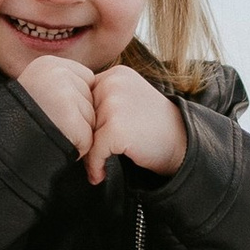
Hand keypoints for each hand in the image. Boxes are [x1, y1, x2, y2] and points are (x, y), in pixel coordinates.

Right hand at [14, 53, 96, 152]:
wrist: (2, 145)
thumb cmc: (21, 121)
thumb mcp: (38, 87)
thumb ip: (63, 83)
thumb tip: (96, 87)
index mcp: (50, 64)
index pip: (87, 79)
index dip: (76, 99)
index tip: (55, 108)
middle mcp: (59, 75)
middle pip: (91, 99)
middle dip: (79, 115)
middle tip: (51, 122)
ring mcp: (65, 97)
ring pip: (92, 119)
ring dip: (78, 132)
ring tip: (51, 132)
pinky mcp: (71, 121)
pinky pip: (88, 138)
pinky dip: (77, 147)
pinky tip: (57, 142)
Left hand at [84, 63, 186, 187]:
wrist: (183, 142)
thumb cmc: (154, 126)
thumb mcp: (129, 99)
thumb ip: (103, 100)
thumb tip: (66, 116)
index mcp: (115, 74)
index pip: (83, 98)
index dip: (85, 122)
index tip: (88, 141)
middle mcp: (113, 83)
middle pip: (82, 116)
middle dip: (84, 139)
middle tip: (91, 158)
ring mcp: (114, 103)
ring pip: (85, 134)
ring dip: (88, 155)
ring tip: (97, 168)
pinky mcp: (116, 126)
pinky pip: (93, 150)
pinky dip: (94, 166)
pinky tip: (100, 175)